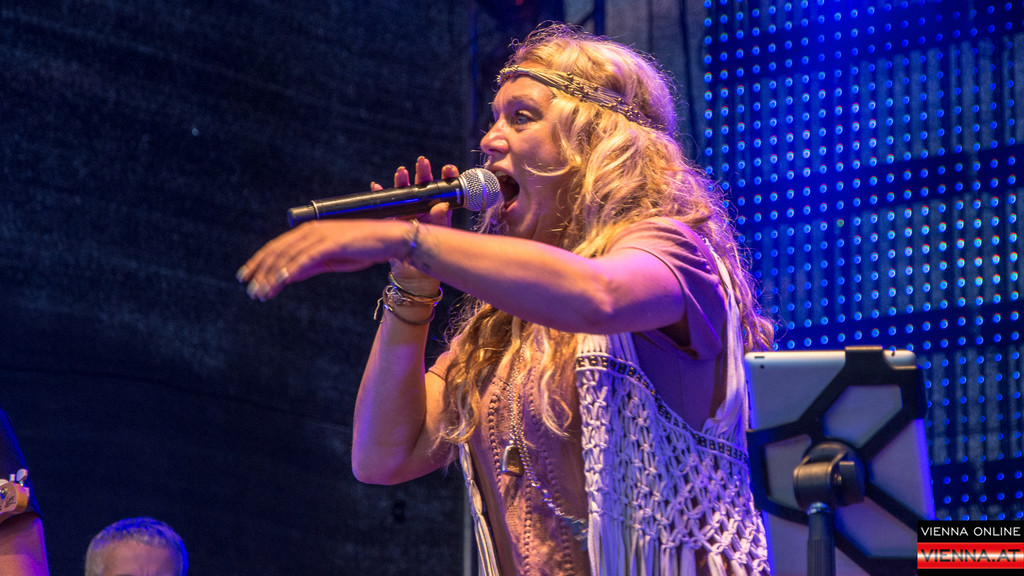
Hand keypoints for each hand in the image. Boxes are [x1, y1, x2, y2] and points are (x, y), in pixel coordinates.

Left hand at [237, 157, 456, 300]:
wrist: (390, 240)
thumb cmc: (364, 249)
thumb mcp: (332, 260)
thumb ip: (311, 265)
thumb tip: (289, 275)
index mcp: (310, 232)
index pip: (278, 247)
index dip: (260, 261)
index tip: (246, 276)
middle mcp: (311, 231)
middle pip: (278, 251)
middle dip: (261, 271)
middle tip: (249, 289)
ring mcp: (321, 236)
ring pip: (289, 256)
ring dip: (273, 276)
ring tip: (261, 293)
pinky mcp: (332, 243)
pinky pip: (306, 258)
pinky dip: (291, 269)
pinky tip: (280, 281)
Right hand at [388, 157, 455, 294]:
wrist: (415, 270)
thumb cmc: (431, 250)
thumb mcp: (438, 234)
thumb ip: (440, 220)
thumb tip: (442, 206)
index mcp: (436, 208)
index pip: (443, 189)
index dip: (446, 177)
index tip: (449, 168)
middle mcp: (421, 206)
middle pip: (422, 186)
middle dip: (423, 173)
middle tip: (423, 162)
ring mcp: (405, 211)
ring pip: (403, 192)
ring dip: (401, 181)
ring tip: (401, 172)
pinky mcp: (391, 218)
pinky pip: (384, 204)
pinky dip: (380, 194)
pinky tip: (377, 186)